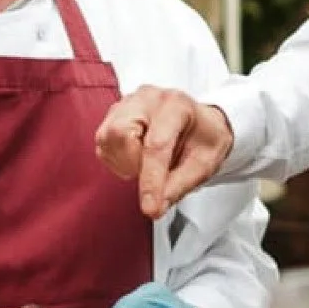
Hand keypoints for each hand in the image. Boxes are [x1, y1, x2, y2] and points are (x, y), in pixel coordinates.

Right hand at [94, 85, 233, 216]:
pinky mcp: (113, 114)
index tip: (151, 209)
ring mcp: (127, 103)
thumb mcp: (205, 163)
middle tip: (152, 173)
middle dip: (133, 163)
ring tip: (146, 164)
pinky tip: (136, 157)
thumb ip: (180, 185)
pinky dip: (117, 158)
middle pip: (120, 133)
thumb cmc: (203, 137)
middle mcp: (147, 98)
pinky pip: (102, 142)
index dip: (151, 181)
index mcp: (176, 105)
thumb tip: (157, 205)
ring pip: (106, 138)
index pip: (156, 146)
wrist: (199, 123)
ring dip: (124, 162)